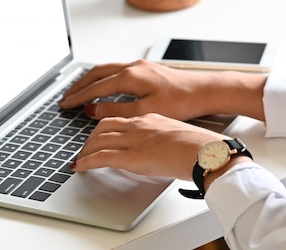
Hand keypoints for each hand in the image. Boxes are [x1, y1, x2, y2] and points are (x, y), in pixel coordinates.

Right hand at [60, 60, 265, 121]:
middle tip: (66, 97)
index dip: (78, 97)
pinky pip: (117, 70)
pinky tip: (103, 86)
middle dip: (79, 85)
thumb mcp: (145, 111)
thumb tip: (93, 110)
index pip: (95, 87)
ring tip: (79, 91)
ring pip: (106, 70)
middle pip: (96, 73)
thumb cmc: (182, 101)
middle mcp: (133, 66)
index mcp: (130, 76)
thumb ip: (116, 110)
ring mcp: (140, 66)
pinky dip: (104, 78)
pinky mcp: (147, 69)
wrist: (206, 90)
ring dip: (90, 80)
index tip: (65, 104)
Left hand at [71, 113, 226, 179]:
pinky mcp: (131, 157)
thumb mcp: (177, 137)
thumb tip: (158, 151)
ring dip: (85, 150)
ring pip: (98, 140)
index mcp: (150, 118)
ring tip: (80, 158)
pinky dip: (86, 161)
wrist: (207, 152)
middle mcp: (138, 125)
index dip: (104, 127)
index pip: (119, 119)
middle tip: (84, 147)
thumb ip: (162, 141)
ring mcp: (133, 140)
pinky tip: (79, 166)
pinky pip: (100, 157)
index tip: (99, 134)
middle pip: (103, 126)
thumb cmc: (200, 148)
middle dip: (90, 138)